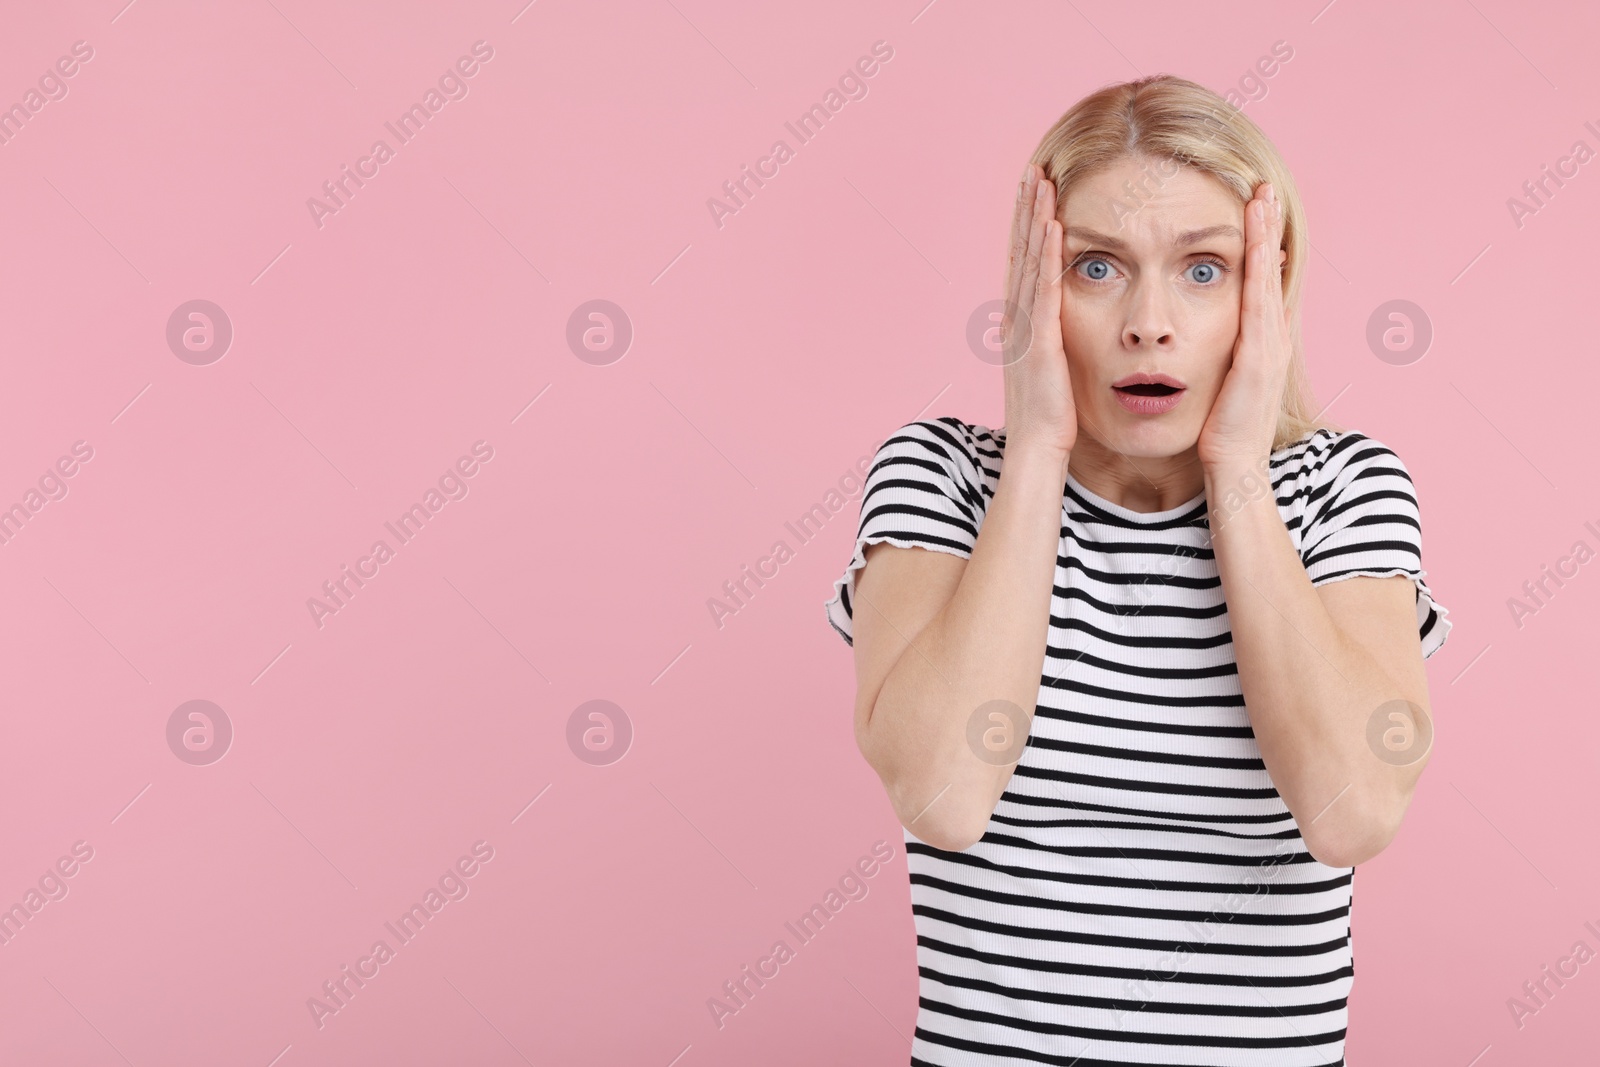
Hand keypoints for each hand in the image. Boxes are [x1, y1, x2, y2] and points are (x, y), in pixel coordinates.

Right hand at [1001, 163, 1075, 459]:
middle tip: (1033, 171)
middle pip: (1021, 255)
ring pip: (1029, 265)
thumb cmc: (1050, 427)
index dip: (1026, 229)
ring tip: (1042, 183)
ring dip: (1034, 222)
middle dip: (1026, 212)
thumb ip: (1051, 349)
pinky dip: (1048, 258)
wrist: (1035, 458)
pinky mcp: (1040, 345)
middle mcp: (1017, 324)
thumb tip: (1057, 333)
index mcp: (1021, 329)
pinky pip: (1045, 293)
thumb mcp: (1050, 378)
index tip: (1033, 195)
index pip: (1023, 267)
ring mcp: (1025, 333)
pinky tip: (1055, 228)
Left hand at [1197, 181, 1290, 470]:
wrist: (1233, 469)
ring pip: (1269, 279)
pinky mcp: (1260, 359)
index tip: (1252, 209)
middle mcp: (1271, 339)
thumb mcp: (1220, 384)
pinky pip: (1261, 304)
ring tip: (1262, 198)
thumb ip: (1218, 356)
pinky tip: (1259, 243)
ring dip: (1267, 237)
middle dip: (1267, 228)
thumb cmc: (1221, 433)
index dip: (1258, 245)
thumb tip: (1206, 335)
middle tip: (1263, 187)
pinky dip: (1261, 271)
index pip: (1259, 283)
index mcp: (1259, 343)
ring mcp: (1270, 347)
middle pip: (1270, 271)